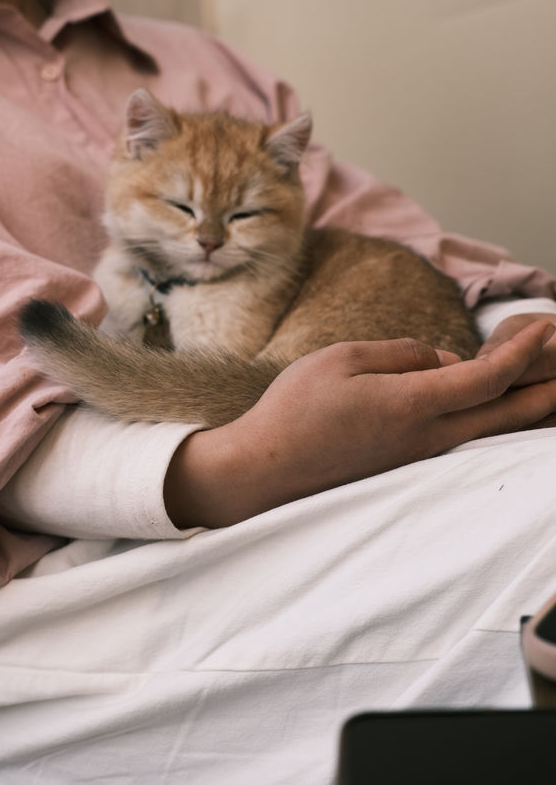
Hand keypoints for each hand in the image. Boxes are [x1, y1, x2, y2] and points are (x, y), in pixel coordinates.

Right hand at [164, 321, 555, 528]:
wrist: (267, 468)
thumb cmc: (298, 408)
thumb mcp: (344, 358)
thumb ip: (401, 354)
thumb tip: (443, 360)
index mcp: (413, 403)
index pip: (488, 378)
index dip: (523, 353)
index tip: (547, 328)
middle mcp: (426, 436)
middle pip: (504, 416)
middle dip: (545, 390)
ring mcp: (416, 456)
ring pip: (487, 431)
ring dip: (523, 407)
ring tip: (545, 385)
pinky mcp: (402, 465)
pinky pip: (460, 439)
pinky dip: (488, 420)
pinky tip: (489, 407)